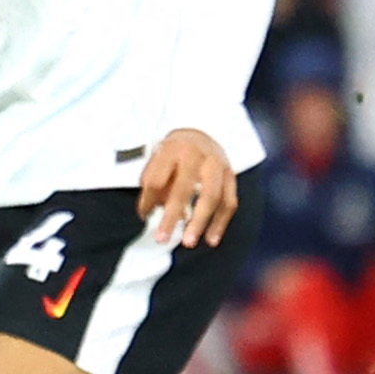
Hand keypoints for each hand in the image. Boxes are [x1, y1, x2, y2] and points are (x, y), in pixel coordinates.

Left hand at [137, 127, 239, 247]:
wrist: (203, 131)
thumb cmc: (176, 151)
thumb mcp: (158, 157)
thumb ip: (154, 182)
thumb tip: (151, 211)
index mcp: (173, 149)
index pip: (157, 179)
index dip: (148, 200)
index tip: (144, 214)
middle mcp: (197, 156)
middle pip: (184, 189)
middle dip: (171, 216)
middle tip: (162, 238)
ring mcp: (217, 165)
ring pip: (211, 197)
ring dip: (200, 222)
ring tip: (188, 242)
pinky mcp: (231, 176)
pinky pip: (229, 202)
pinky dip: (220, 223)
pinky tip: (211, 239)